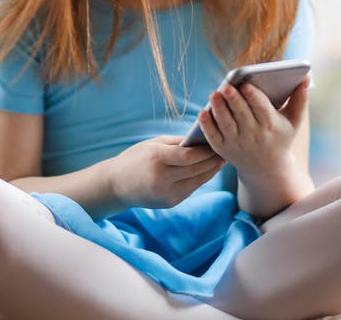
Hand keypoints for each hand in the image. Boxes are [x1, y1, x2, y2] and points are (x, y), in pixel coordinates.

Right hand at [106, 135, 224, 209]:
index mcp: (156, 159)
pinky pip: (191, 189)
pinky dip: (200, 179)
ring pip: (197, 181)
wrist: (116, 185)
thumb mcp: (152, 144)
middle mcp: (161, 178)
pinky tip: (207, 171)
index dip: (205, 150)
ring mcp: (166, 193)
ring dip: (211, 171)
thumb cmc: (135, 158)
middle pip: (196, 169)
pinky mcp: (169, 202)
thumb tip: (202, 138)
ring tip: (220, 160)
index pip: (188, 156)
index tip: (216, 142)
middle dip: (212, 160)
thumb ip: (177, 143)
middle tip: (225, 150)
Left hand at [197, 75, 310, 184]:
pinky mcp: (223, 149)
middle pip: (242, 115)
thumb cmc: (280, 137)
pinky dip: (207, 125)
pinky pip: (213, 136)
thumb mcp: (293, 121)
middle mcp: (253, 135)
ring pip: (226, 124)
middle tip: (227, 86)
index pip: (261, 109)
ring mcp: (236, 143)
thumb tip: (307, 77)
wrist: (267, 169)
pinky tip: (203, 113)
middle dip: (234, 100)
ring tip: (214, 95)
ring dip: (219, 110)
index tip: (246, 85)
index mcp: (271, 125)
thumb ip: (300, 99)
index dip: (253, 97)